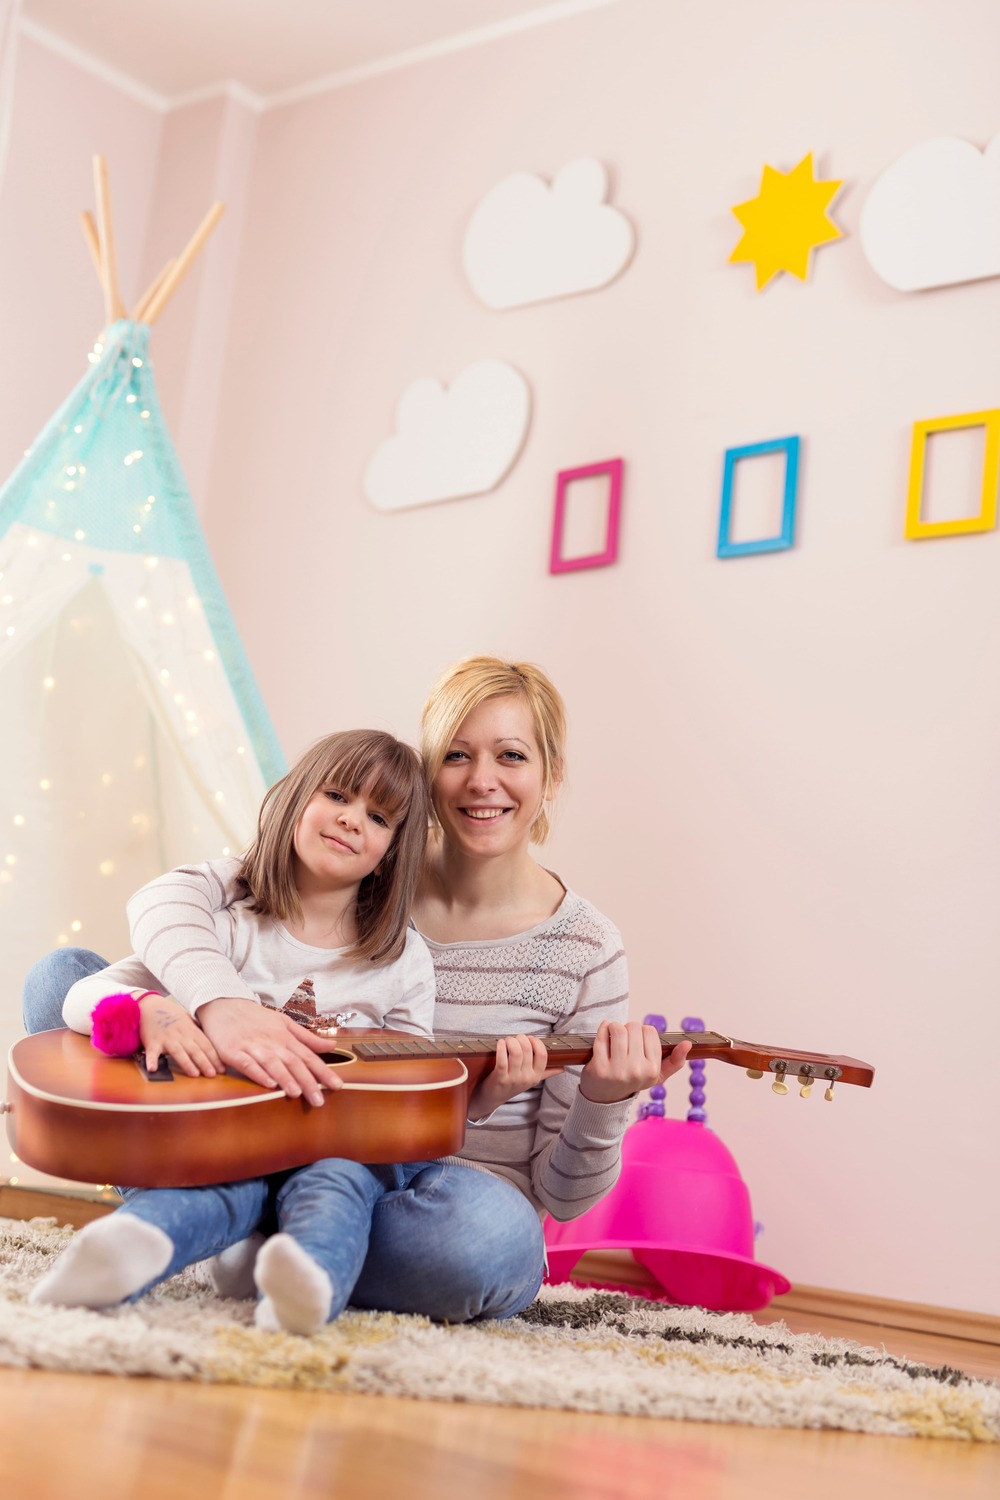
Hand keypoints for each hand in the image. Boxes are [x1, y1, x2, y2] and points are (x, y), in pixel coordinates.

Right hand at [138, 993, 222, 1077]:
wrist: (150, 1005)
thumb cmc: (170, 1015)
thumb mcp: (188, 1020)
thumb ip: (197, 1032)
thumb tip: (212, 1043)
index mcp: (191, 1030)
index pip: (206, 1045)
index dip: (215, 1058)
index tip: (222, 1069)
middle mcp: (181, 1035)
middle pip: (195, 1050)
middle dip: (205, 1063)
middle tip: (212, 1075)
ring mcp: (167, 1039)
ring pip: (179, 1052)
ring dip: (187, 1063)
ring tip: (194, 1074)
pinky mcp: (152, 1042)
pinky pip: (152, 1053)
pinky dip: (151, 1061)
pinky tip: (153, 1069)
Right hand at [196, 996, 342, 1106]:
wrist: (225, 1006)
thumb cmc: (256, 1018)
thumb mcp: (284, 1023)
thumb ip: (307, 1038)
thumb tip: (332, 1046)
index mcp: (285, 1037)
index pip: (308, 1056)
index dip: (323, 1071)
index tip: (338, 1085)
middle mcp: (272, 1042)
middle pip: (293, 1063)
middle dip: (307, 1082)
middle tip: (319, 1101)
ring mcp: (253, 1046)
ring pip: (272, 1063)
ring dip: (284, 1078)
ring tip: (296, 1093)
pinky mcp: (234, 1051)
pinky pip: (247, 1063)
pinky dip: (258, 1073)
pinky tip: (267, 1084)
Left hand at [467, 1034, 562, 1120]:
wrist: (493, 1099)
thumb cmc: (512, 1085)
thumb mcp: (531, 1080)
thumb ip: (546, 1073)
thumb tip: (563, 1068)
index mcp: (536, 1076)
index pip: (543, 1055)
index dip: (537, 1043)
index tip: (530, 1038)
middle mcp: (526, 1077)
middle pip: (527, 1050)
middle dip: (521, 1038)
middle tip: (516, 1038)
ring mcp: (513, 1078)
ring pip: (516, 1052)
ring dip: (511, 1041)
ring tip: (508, 1040)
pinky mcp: (499, 1077)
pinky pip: (502, 1059)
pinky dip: (501, 1047)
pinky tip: (500, 1043)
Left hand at [579, 1021, 691, 1104]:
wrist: (605, 1097)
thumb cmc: (632, 1080)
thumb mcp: (656, 1075)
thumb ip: (675, 1061)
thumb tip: (688, 1044)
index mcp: (652, 1070)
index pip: (650, 1031)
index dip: (642, 1032)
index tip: (637, 1041)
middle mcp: (636, 1071)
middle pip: (634, 1027)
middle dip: (628, 1029)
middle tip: (624, 1041)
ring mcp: (617, 1070)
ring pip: (617, 1029)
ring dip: (614, 1028)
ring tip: (614, 1036)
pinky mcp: (598, 1068)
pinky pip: (601, 1036)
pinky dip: (602, 1030)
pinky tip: (604, 1035)